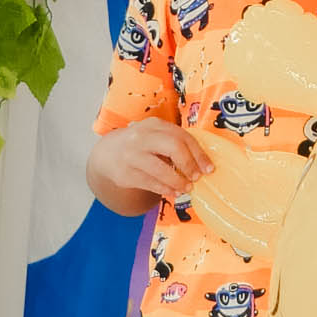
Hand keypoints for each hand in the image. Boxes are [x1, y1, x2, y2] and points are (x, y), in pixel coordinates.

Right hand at [93, 118, 213, 211]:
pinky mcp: (125, 174)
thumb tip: (202, 163)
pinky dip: (164, 189)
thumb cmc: (141, 145)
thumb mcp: (155, 136)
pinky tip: (173, 192)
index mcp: (154, 124)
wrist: (107, 153)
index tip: (208, 168)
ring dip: (177, 181)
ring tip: (186, 188)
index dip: (198, 153)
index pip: (182, 136)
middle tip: (197, 177)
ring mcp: (132, 155)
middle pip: (173, 146)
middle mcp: (142, 136)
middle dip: (189, 164)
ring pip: (160, 169)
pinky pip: (150, 183)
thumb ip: (174, 143)